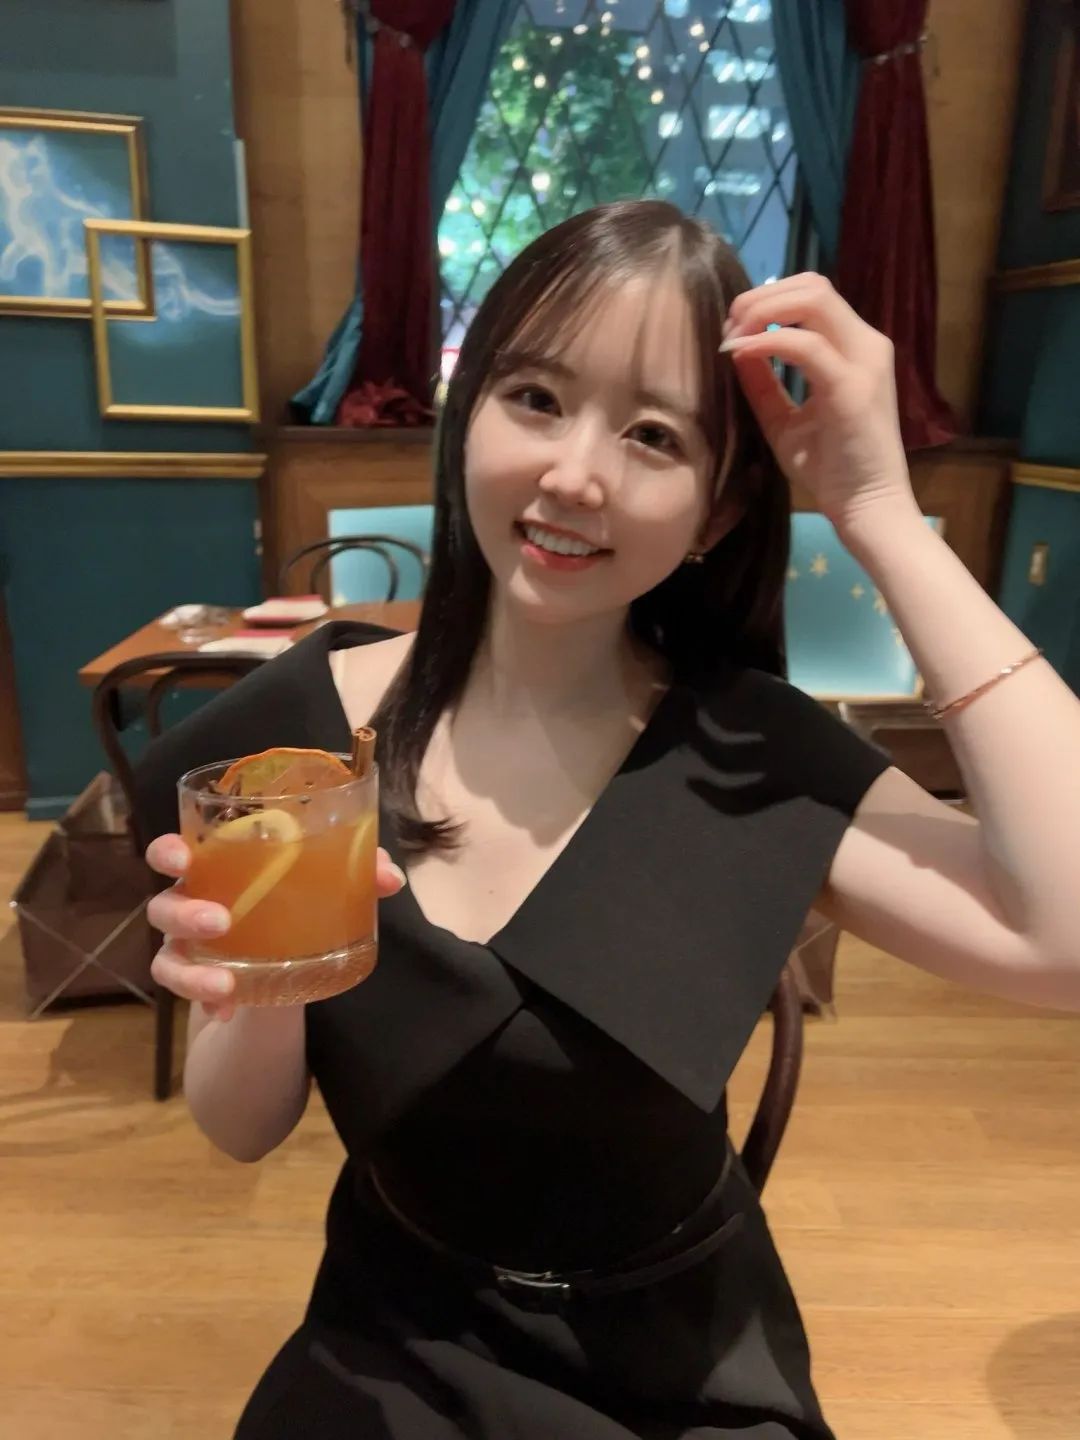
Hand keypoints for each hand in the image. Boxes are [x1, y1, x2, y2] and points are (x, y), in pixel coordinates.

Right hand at [145, 834, 406, 1022]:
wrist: (279, 958)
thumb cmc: (291, 899)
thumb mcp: (324, 883)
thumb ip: (356, 870)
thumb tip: (390, 878)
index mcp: (214, 867)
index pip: (173, 852)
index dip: (168, 851)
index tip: (182, 857)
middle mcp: (190, 902)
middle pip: (162, 904)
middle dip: (183, 912)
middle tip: (219, 922)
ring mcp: (187, 946)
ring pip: (166, 957)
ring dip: (190, 971)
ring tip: (225, 983)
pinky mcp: (195, 981)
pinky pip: (186, 995)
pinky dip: (205, 1002)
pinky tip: (227, 1009)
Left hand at [722, 274, 915, 533]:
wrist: (866, 507)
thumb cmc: (831, 469)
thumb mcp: (785, 420)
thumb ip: (763, 383)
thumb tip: (736, 348)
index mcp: (854, 349)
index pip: (813, 294)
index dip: (767, 299)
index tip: (733, 327)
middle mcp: (867, 345)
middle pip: (813, 284)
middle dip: (761, 296)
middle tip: (728, 325)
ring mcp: (864, 362)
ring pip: (813, 300)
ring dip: (763, 310)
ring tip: (732, 336)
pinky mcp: (852, 387)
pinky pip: (805, 345)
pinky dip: (766, 343)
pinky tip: (739, 354)